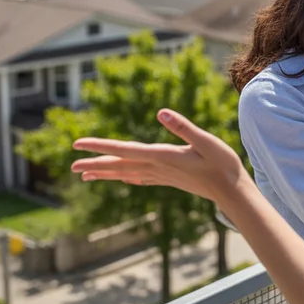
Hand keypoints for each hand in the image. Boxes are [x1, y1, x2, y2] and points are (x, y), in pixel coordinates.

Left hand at [70, 109, 247, 202]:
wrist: (232, 192)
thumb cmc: (223, 164)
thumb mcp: (206, 141)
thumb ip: (183, 127)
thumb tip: (161, 112)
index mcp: (163, 156)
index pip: (124, 151)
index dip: (99, 147)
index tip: (77, 145)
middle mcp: (158, 168)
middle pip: (120, 166)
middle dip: (95, 164)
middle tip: (71, 166)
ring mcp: (162, 176)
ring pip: (126, 174)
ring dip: (105, 173)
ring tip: (85, 175)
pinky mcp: (169, 179)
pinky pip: (140, 178)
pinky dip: (125, 177)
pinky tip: (121, 178)